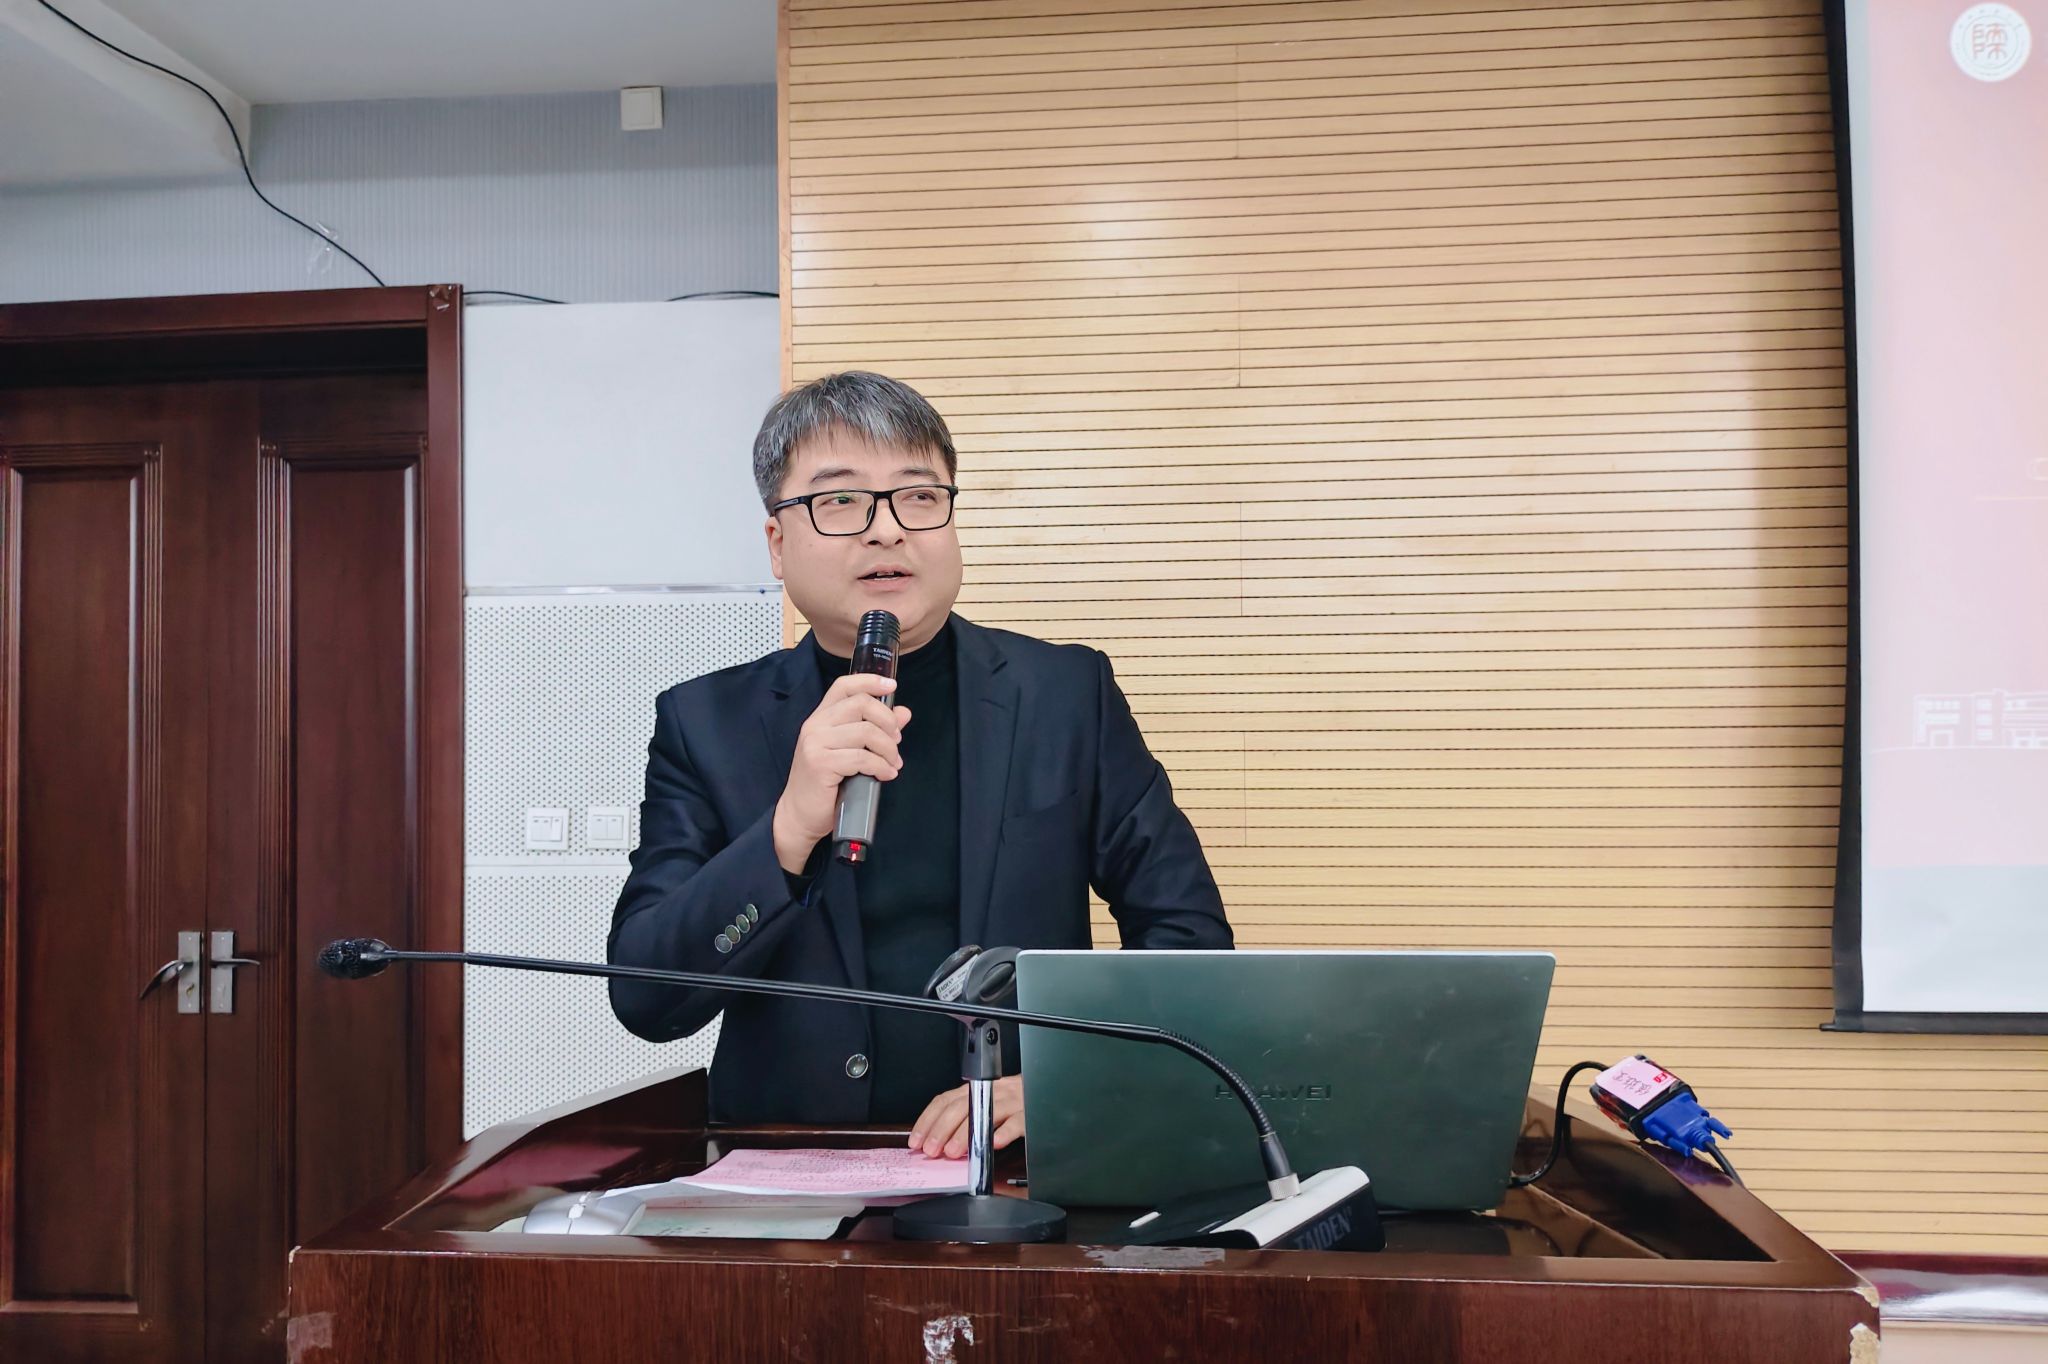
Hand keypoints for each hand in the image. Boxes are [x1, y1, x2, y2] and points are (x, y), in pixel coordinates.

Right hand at [771, 672, 909, 873]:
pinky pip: (862, 758)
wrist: (799, 815)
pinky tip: (886, 775)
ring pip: (866, 732)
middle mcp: (815, 725)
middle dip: (887, 721)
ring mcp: (816, 744)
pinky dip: (881, 767)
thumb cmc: (825, 784)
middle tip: (897, 742)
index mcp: (821, 717)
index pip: (844, 685)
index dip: (869, 681)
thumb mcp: (850, 752)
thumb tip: (904, 712)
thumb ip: (876, 730)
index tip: (891, 686)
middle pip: (861, 704)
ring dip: (888, 750)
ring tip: (893, 764)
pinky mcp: (821, 764)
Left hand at [908, 1075, 1024, 1158]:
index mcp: (978, 1090)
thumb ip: (966, 1118)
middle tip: (933, 1150)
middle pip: (962, 1106)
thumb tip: (939, 1141)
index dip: (929, 1120)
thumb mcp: (988, 1105)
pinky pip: (1016, 1122)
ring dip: (967, 1134)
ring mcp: (1012, 1102)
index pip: (946, 1100)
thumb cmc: (1016, 1103)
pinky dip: (1004, 1133)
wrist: (1047, 1092)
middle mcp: (992, 1092)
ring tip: (954, 1151)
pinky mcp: (1029, 1114)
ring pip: (986, 1113)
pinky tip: (994, 1143)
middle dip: (943, 1129)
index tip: (918, 1140)